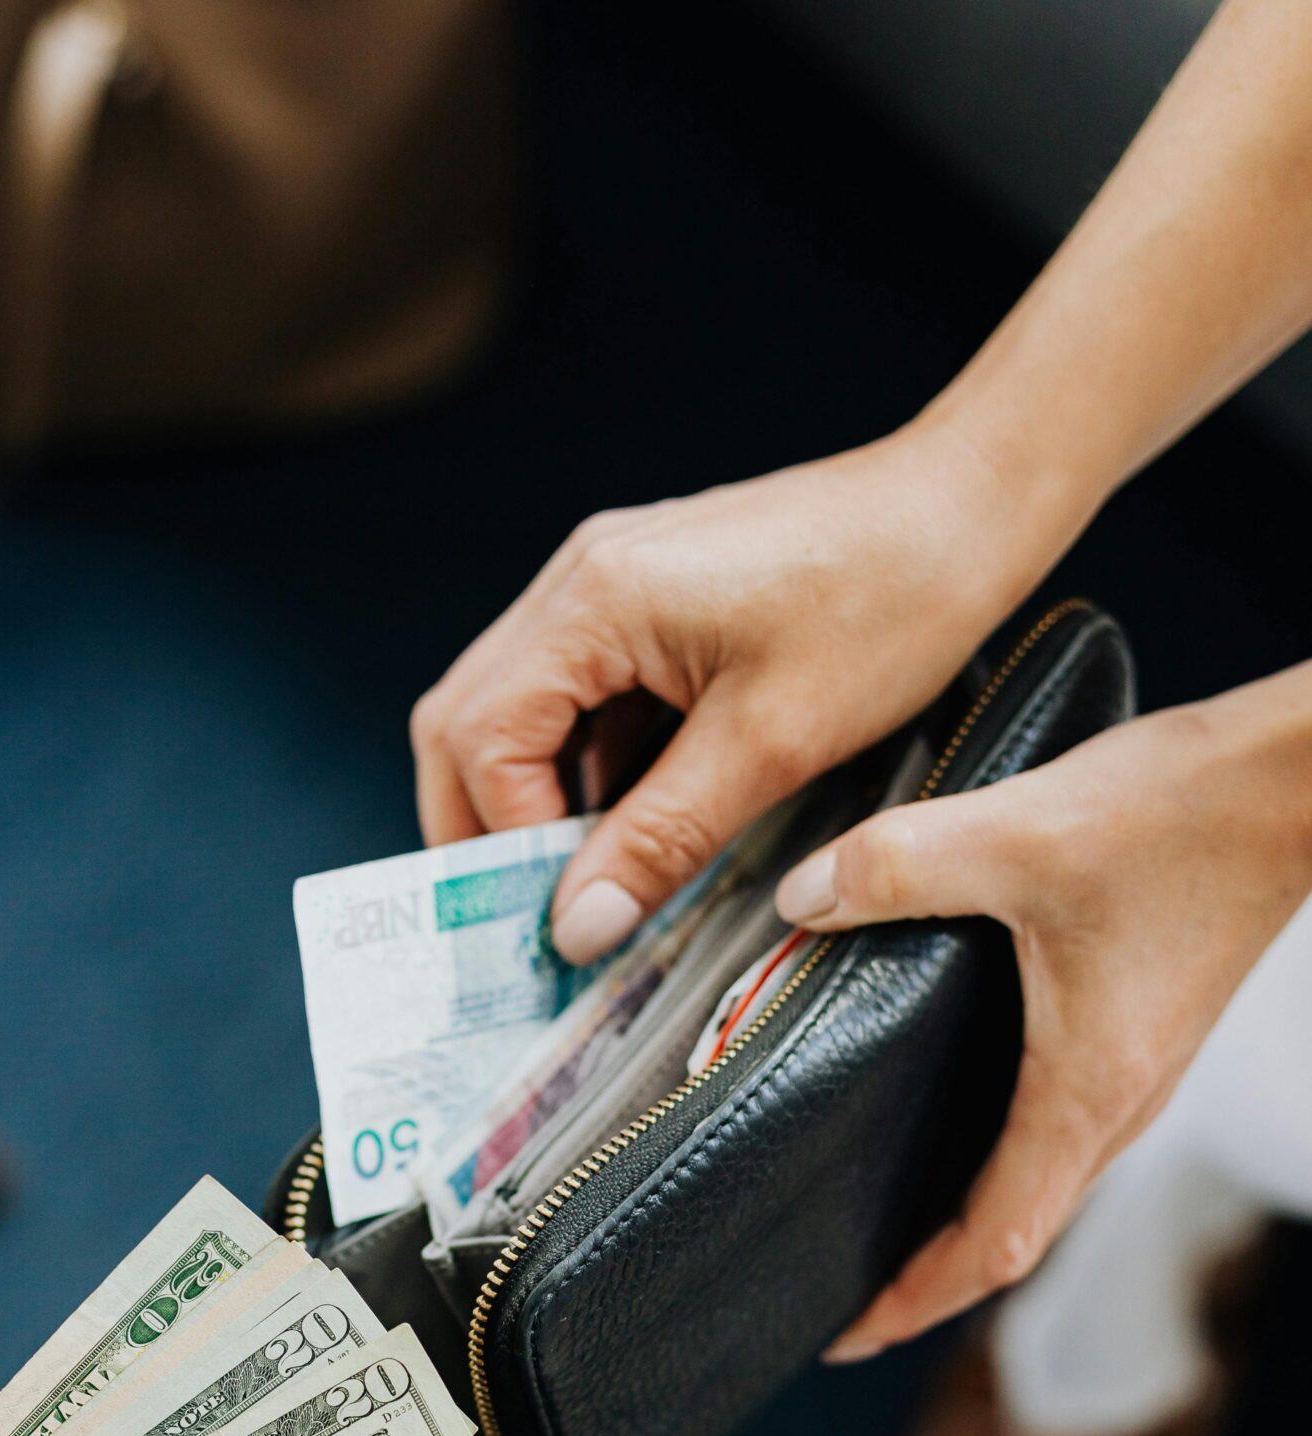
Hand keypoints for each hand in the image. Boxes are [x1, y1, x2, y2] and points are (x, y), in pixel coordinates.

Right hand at [411, 419, 1045, 963]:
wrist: (969, 508)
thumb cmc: (888, 602)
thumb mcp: (770, 746)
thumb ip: (658, 839)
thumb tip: (576, 927)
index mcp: (596, 599)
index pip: (482, 738)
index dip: (506, 840)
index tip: (557, 917)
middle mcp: (580, 578)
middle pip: (465, 720)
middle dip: (486, 828)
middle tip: (531, 916)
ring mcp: (609, 582)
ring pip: (513, 710)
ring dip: (536, 801)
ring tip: (591, 880)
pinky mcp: (647, 600)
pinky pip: (577, 694)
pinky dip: (586, 768)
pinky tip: (635, 821)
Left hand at [773, 664, 1311, 1354]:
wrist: (1297, 778)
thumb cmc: (1185, 817)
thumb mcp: (1019, 833)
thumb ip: (896, 866)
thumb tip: (800, 900)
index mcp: (1085, 1095)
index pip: (992, 1245)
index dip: (913, 1300)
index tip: (844, 1333)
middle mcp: (1117, 1108)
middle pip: (1011, 1238)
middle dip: (923, 1283)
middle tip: (837, 1299)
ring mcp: (1133, 1077)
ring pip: (1037, 1188)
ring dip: (962, 1225)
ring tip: (875, 1230)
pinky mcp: (1137, 1036)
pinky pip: (1054, 1133)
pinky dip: (993, 1161)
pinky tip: (942, 1125)